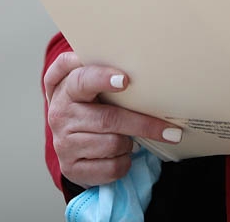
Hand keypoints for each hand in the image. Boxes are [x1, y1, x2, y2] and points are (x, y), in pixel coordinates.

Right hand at [44, 50, 183, 187]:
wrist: (65, 142)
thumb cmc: (85, 106)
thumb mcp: (84, 85)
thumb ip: (98, 71)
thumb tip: (140, 60)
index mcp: (64, 89)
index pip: (81, 80)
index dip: (101, 78)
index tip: (125, 80)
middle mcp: (60, 115)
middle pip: (107, 118)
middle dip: (141, 123)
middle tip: (169, 129)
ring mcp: (64, 143)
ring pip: (112, 144)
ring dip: (129, 143)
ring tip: (131, 139)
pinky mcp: (72, 168)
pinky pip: (110, 167)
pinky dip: (124, 161)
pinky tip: (121, 154)